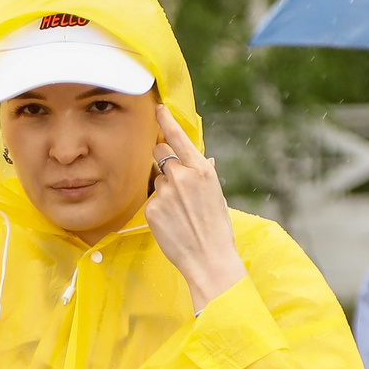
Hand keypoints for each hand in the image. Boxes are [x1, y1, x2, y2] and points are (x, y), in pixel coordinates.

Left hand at [145, 107, 246, 309]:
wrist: (209, 260)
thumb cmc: (217, 228)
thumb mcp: (217, 196)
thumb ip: (206, 174)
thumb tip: (206, 159)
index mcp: (202, 170)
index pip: (178, 137)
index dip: (166, 120)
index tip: (158, 108)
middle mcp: (182, 176)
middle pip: (159, 152)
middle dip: (162, 159)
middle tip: (174, 180)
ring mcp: (165, 192)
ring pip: (156, 179)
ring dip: (164, 189)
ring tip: (180, 211)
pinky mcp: (152, 208)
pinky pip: (151, 200)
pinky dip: (159, 208)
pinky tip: (172, 223)